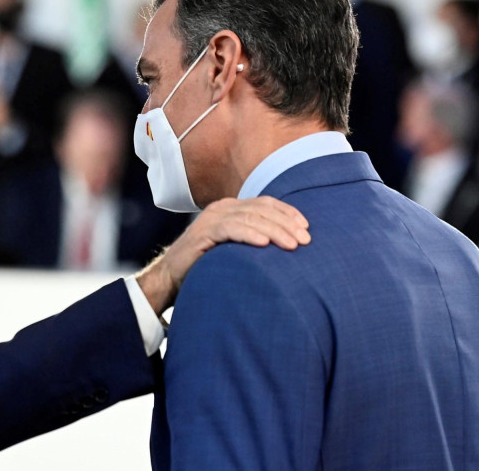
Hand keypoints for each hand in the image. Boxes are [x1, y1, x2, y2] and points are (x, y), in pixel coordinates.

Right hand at [136, 196, 309, 312]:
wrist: (172, 277)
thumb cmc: (208, 264)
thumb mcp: (235, 247)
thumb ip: (254, 239)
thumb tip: (289, 244)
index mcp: (232, 207)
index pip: (266, 203)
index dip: (288, 213)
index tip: (306, 229)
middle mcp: (222, 208)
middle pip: (261, 209)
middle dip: (286, 224)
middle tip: (304, 241)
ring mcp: (211, 219)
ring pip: (249, 217)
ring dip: (274, 230)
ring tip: (291, 245)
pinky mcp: (202, 233)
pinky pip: (230, 229)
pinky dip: (248, 234)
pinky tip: (263, 244)